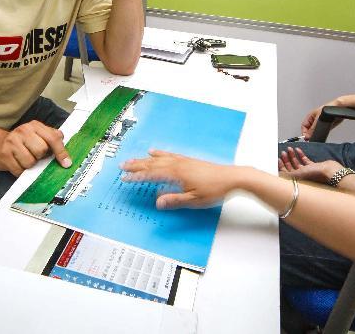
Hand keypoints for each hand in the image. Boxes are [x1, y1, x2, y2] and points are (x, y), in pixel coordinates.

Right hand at [0, 121, 71, 176]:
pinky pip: (19, 170)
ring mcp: (12, 142)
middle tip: (35, 155)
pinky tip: (17, 164)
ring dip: (30, 165)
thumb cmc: (22, 142)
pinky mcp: (4, 154)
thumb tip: (62, 139)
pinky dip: (21, 171)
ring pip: (30, 162)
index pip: (52, 138)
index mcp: (35, 125)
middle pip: (41, 151)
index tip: (66, 163)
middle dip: (40, 157)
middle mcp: (23, 131)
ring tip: (25, 159)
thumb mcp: (38, 135)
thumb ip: (51, 136)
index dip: (61, 152)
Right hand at [120, 149, 238, 208]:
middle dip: (136, 165)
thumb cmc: (214, 190)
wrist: (232, 178)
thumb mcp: (194, 200)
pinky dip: (159, 153)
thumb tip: (157, 202)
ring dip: (144, 159)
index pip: (151, 174)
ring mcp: (182, 161)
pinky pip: (169, 154)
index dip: (137, 177)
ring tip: (132, 160)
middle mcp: (177, 164)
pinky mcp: (188, 160)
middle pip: (152, 163)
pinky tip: (154, 151)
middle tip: (122, 166)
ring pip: (158, 158)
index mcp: (176, 173)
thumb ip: (174, 200)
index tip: (125, 179)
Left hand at [277, 147, 339, 183]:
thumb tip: (277, 174)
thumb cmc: (315, 175)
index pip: (286, 174)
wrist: (329, 171)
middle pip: (291, 167)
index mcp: (297, 180)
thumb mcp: (297, 174)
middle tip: (283, 152)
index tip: (278, 159)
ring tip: (289, 149)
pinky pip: (305, 160)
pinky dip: (301, 155)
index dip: (281, 166)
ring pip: (297, 163)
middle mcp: (302, 176)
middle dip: (286, 159)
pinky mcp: (314, 166)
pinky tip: (297, 149)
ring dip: (293, 156)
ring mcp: (308, 171)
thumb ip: (287, 175)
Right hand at [300, 98, 341, 139]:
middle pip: (308, 130)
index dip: (304, 132)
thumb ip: (313, 128)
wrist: (338, 109)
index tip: (306, 137)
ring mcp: (320, 124)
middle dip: (309, 134)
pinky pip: (321, 132)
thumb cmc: (328, 108)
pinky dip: (321, 134)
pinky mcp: (326, 127)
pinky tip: (322, 134)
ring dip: (315, 135)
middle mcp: (314, 121)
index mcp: (310, 117)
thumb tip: (308, 135)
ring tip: (316, 136)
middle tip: (311, 139)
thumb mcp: (318, 118)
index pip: (303, 126)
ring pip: (314, 131)